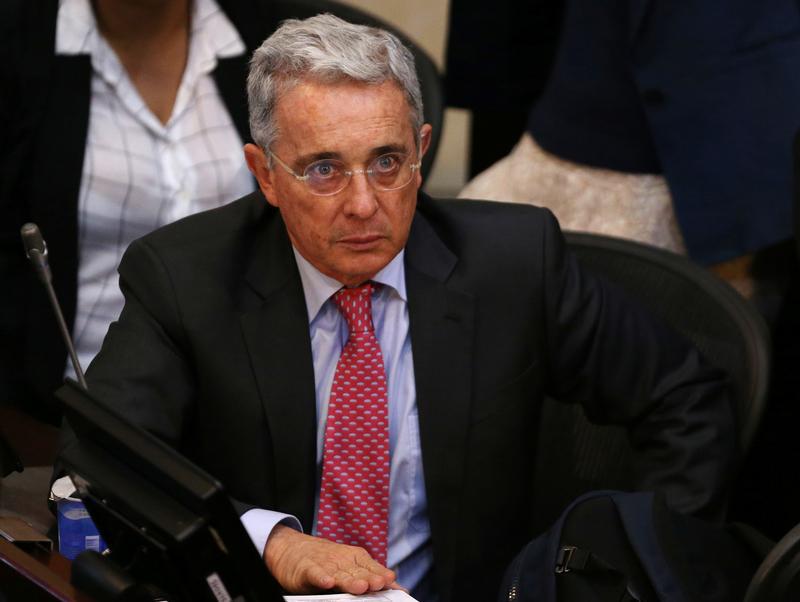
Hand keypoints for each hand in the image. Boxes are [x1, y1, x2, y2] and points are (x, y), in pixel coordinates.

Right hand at [264, 524, 400, 593]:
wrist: (291, 549)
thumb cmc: (325, 561)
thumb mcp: (348, 565)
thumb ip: (372, 575)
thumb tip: (400, 586)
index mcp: (353, 558)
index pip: (369, 566)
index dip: (379, 574)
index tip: (390, 581)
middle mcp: (340, 560)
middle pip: (356, 571)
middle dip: (368, 578)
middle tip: (379, 584)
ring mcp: (323, 564)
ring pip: (338, 574)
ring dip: (349, 580)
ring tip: (360, 586)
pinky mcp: (306, 569)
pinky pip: (314, 573)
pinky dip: (320, 577)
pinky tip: (327, 582)